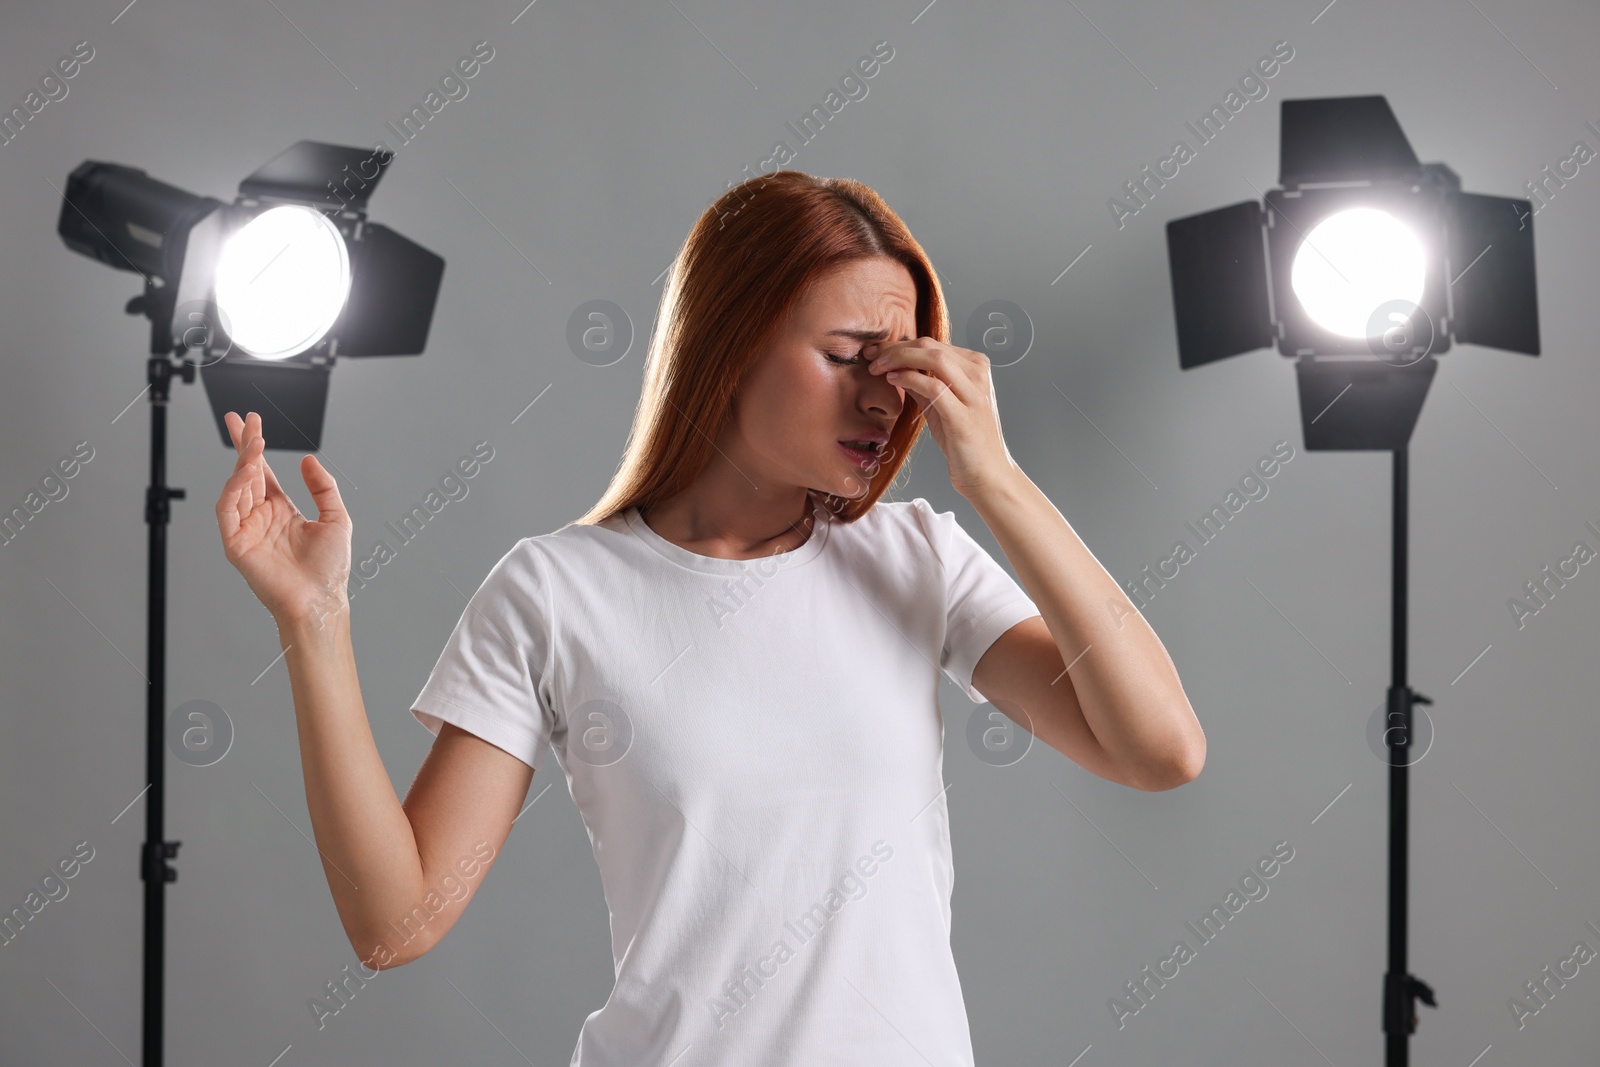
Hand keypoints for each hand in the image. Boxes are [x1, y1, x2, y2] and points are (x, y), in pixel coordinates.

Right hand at [215, 411, 352, 626]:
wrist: (321, 599)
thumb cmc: (329, 568)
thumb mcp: (336, 518)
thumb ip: (323, 487)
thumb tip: (308, 460)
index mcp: (281, 511)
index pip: (262, 472)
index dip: (255, 446)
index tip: (251, 421)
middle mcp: (261, 518)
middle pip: (245, 473)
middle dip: (242, 445)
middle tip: (241, 419)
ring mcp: (246, 530)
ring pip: (235, 487)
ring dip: (243, 463)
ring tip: (253, 444)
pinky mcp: (235, 543)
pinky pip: (227, 510)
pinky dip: (233, 488)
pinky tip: (246, 472)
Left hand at [866, 337, 1019, 498]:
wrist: (986, 474)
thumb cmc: (963, 440)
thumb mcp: (939, 406)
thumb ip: (921, 384)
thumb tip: (895, 367)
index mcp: (975, 366)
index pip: (932, 344)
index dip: (899, 344)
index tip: (875, 352)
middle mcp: (978, 374)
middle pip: (931, 346)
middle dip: (895, 348)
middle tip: (870, 357)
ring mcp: (975, 394)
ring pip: (934, 358)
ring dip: (899, 359)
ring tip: (877, 368)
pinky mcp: (965, 416)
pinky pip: (934, 386)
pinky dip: (909, 378)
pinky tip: (892, 379)